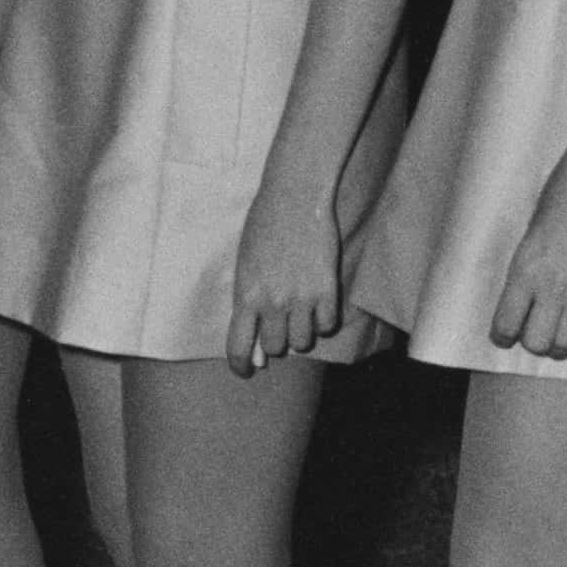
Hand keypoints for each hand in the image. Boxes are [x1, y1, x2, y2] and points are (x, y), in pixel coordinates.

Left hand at [229, 184, 347, 378]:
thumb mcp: (245, 264)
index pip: (238, 348)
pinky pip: (327, 325)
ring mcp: (301, 298)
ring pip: (302, 341)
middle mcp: (272, 302)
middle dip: (275, 340)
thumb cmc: (263, 225)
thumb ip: (248, 304)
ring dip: (301, 333)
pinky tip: (319, 304)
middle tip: (279, 323)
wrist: (295, 196)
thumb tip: (255, 346)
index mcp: (245, 295)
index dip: (241, 366)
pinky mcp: (327, 289)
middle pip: (274, 347)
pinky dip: (324, 320)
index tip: (246, 370)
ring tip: (300, 312)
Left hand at [483, 132, 566, 362]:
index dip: (505, 335)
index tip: (507, 334)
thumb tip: (529, 296)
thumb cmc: (565, 190)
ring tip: (562, 328)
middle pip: (537, 343)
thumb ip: (530, 268)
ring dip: (562, 341)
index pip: (506, 325)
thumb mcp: (533, 231)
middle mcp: (552, 287)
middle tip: (538, 329)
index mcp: (524, 270)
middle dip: (535, 341)